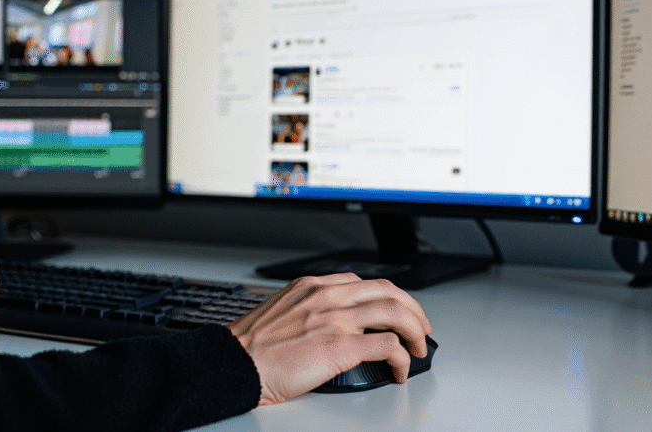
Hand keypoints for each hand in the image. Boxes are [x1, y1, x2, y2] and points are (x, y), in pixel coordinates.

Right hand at [228, 274, 432, 405]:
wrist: (232, 364)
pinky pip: (387, 347)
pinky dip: (402, 358)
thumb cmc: (250, 347)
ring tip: (418, 347)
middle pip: (388, 291)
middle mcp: (328, 296)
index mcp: (313, 285)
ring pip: (395, 313)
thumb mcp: (281, 310)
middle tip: (419, 327)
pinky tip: (400, 369)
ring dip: (414, 330)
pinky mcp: (341, 347)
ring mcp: (336, 320)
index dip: (389, 297)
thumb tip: (332, 324)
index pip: (365, 282)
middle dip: (413, 309)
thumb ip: (309, 308)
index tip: (396, 310)